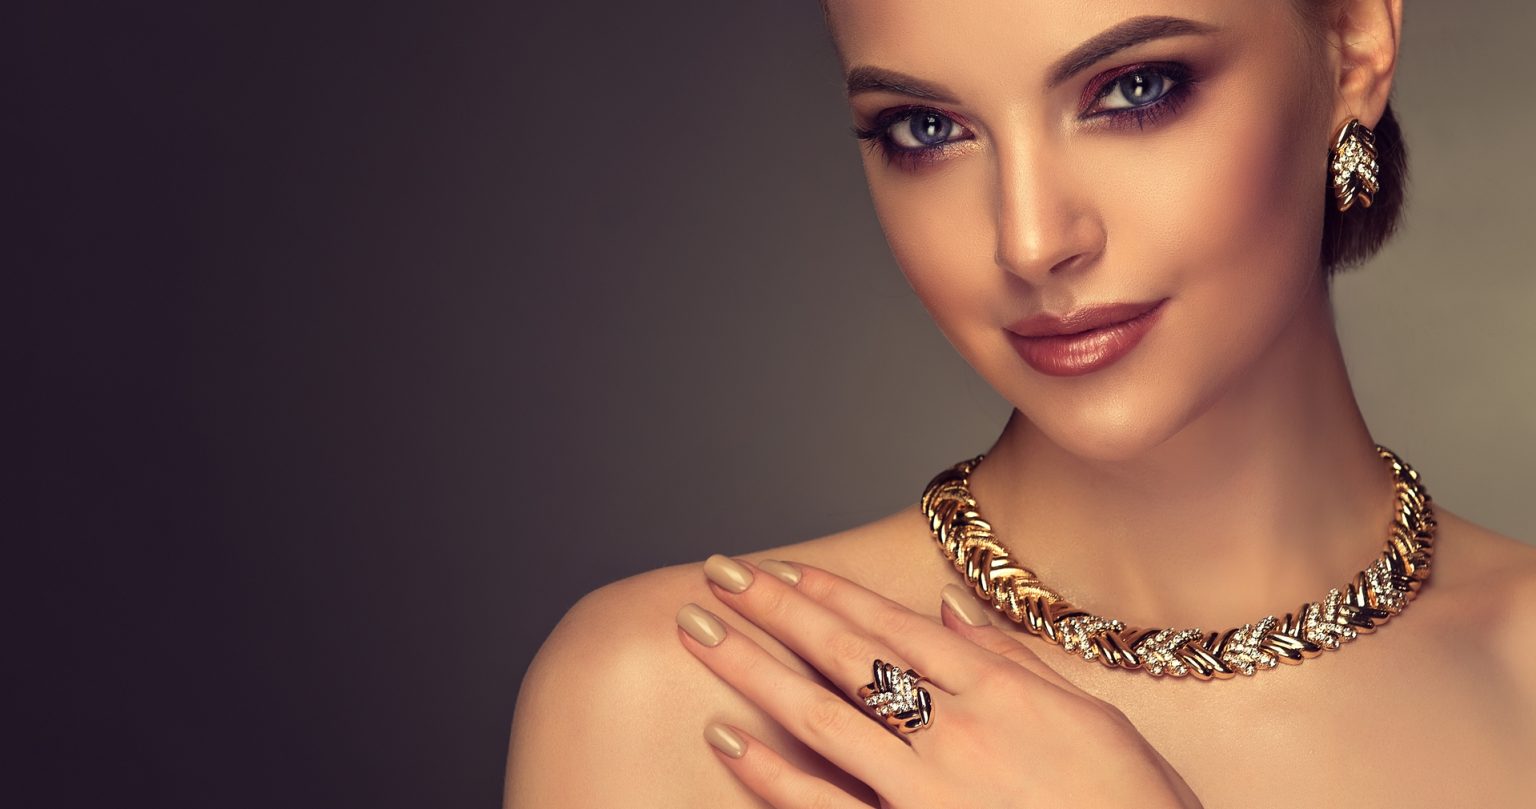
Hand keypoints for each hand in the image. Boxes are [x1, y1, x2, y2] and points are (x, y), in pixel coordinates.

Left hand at [675, 555, 1203, 808]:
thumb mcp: (1092, 719)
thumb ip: (1012, 661)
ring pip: (822, 714)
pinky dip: (770, 772)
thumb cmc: (1130, 805)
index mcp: (1002, 692)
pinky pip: (825, 804)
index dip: (832, 594)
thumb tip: (949, 610)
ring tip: (700, 630)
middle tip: (719, 573)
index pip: (895, 626)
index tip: (781, 570)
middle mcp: (957, 731)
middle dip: (775, 609)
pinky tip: (724, 737)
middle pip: (846, 654)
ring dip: (754, 667)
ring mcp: (927, 791)